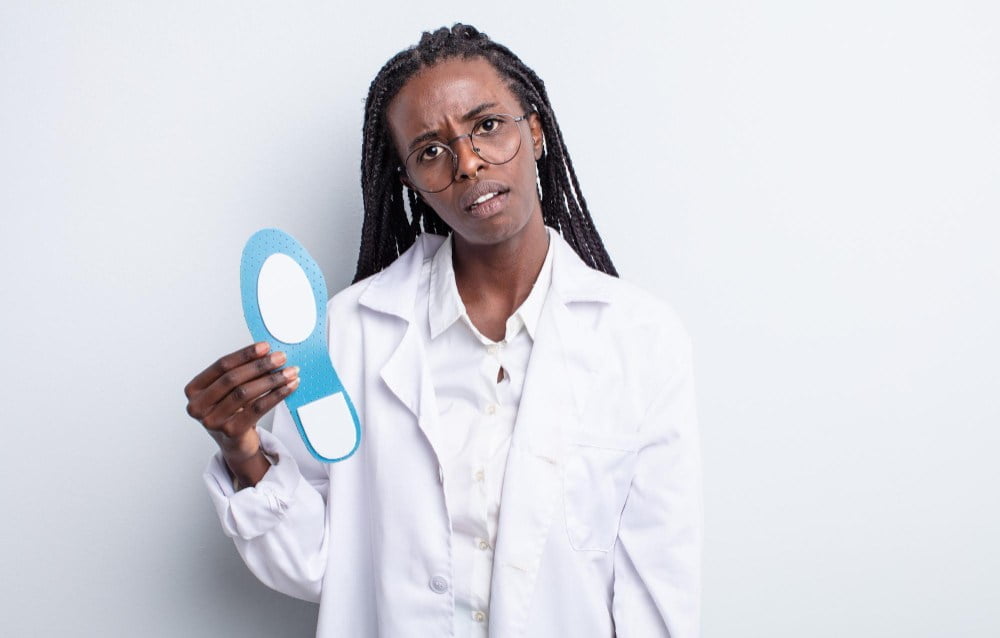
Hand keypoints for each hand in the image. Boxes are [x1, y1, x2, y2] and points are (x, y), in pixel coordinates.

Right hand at [184, 342, 299, 462]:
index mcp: (194, 390)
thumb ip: (243, 372)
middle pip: (232, 378)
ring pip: (245, 393)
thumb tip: (268, 353)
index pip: (221, 365)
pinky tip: (288, 387)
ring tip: (289, 372)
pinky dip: (276, 395)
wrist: (236, 443)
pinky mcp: (230, 432)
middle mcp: (197, 406)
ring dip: (272, 380)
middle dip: (260, 365)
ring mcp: (212, 421)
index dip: (245, 354)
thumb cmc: (233, 411)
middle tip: (281, 357)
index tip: (265, 346)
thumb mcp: (230, 390)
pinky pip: (258, 408)